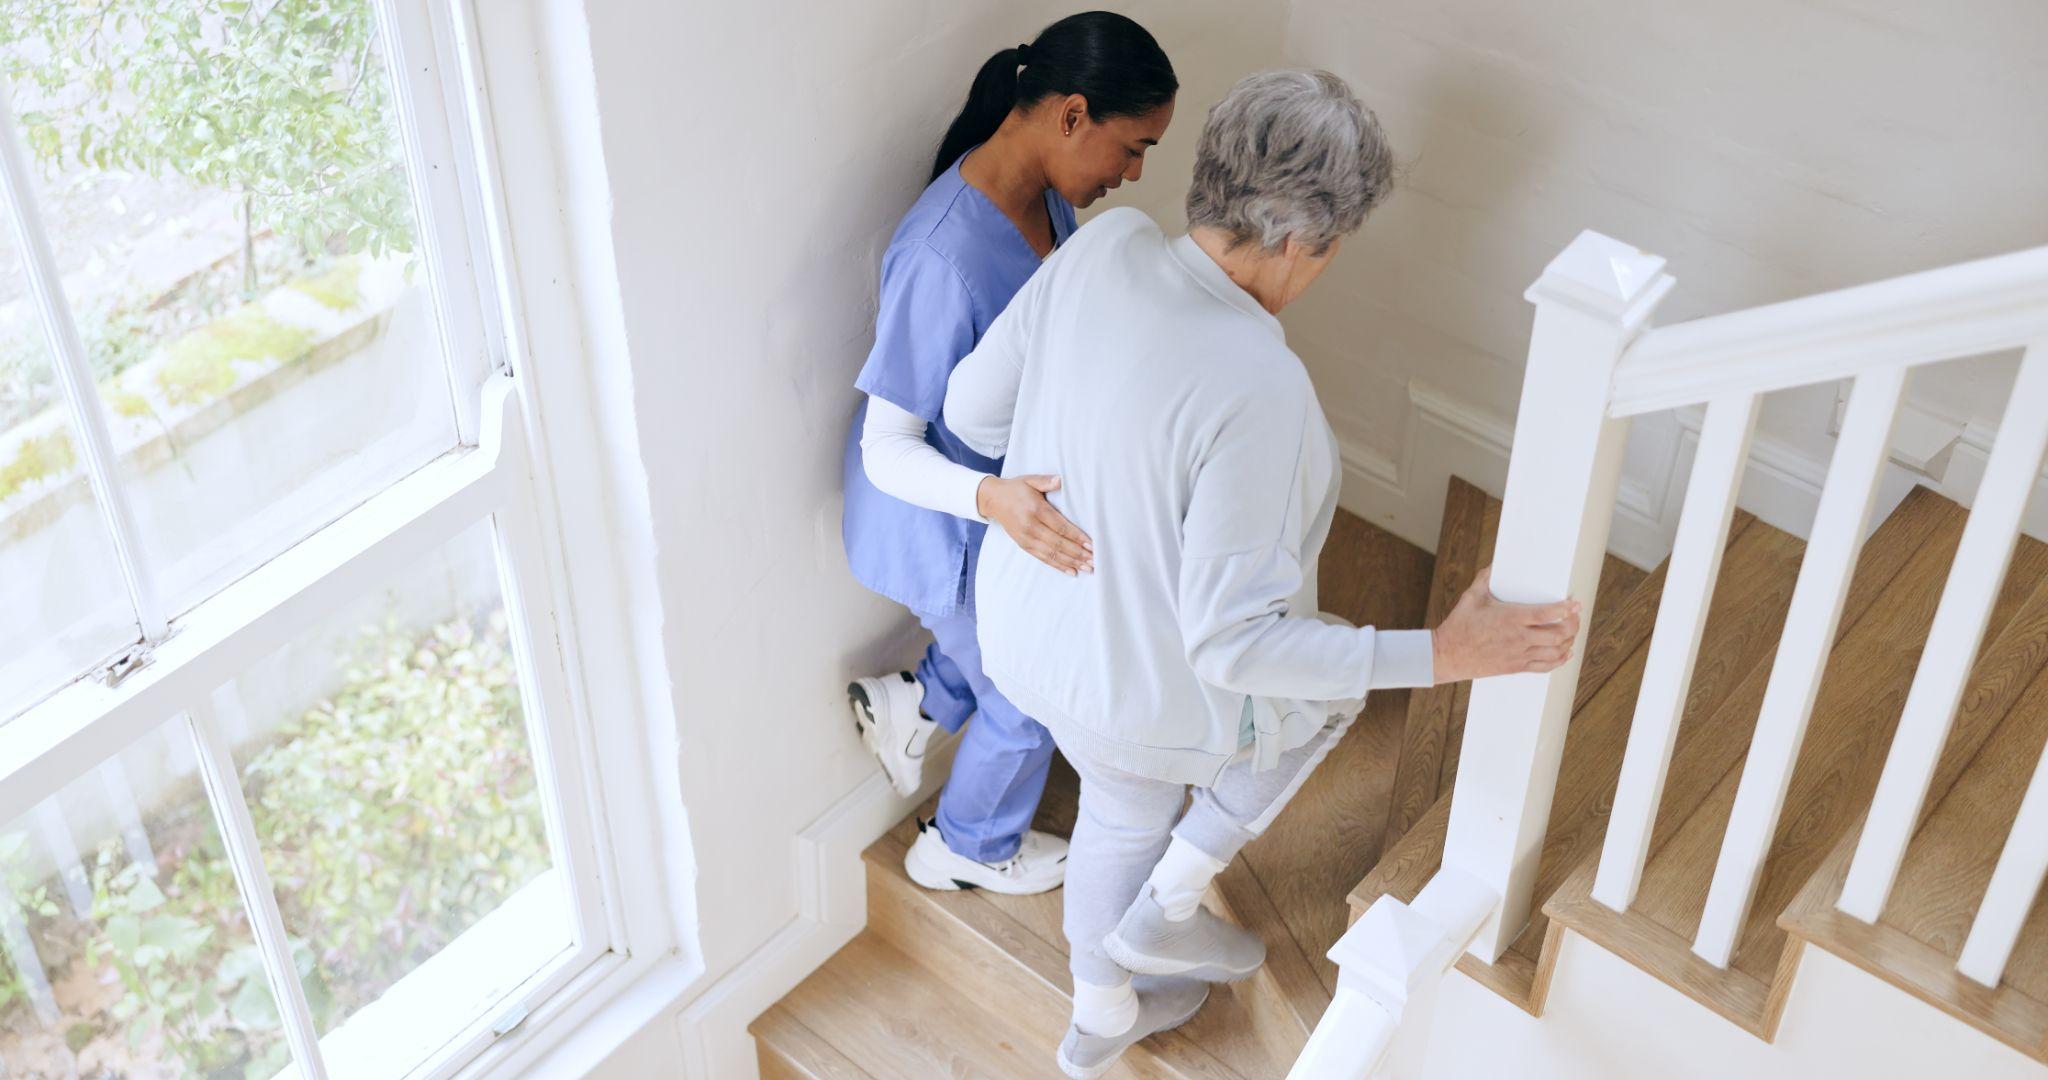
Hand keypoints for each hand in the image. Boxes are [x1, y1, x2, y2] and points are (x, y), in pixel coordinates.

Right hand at [978, 475, 1093, 574]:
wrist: (993, 499)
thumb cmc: (1016, 488)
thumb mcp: (1030, 480)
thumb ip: (1046, 481)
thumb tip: (1061, 480)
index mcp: (1035, 510)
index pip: (1060, 527)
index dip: (1077, 537)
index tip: (1091, 544)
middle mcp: (1030, 526)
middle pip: (1058, 543)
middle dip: (1078, 554)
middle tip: (1095, 560)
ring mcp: (1026, 538)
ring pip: (1052, 554)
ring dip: (1071, 563)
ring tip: (1088, 568)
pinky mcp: (1023, 545)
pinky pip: (1043, 558)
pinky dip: (1058, 566)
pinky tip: (1071, 571)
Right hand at [1430, 567, 1581, 684]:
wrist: (1447, 655)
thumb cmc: (1459, 625)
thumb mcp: (1471, 596)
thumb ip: (1486, 578)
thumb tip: (1496, 564)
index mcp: (1511, 618)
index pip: (1547, 613)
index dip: (1565, 609)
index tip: (1575, 604)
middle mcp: (1519, 637)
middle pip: (1558, 634)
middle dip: (1573, 625)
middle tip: (1576, 617)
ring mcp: (1519, 654)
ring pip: (1555, 651)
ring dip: (1569, 641)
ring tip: (1572, 632)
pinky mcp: (1516, 667)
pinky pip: (1545, 666)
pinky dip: (1560, 660)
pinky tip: (1565, 653)